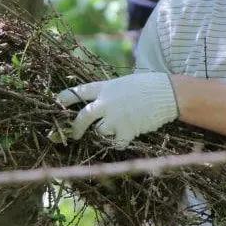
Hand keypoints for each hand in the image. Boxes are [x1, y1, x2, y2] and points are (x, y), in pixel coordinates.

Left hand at [55, 73, 179, 147]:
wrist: (168, 93)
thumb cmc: (148, 87)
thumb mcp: (123, 83)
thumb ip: (108, 92)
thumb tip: (97, 103)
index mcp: (105, 87)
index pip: (79, 92)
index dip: (65, 98)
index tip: (56, 102)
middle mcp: (106, 102)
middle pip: (82, 117)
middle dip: (75, 129)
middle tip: (72, 135)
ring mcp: (115, 117)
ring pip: (99, 132)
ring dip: (104, 134)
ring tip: (115, 130)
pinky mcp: (126, 130)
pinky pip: (115, 143)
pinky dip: (118, 142)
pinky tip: (125, 138)